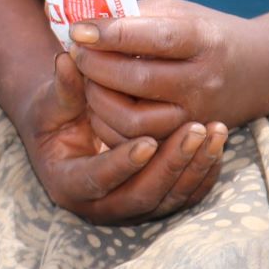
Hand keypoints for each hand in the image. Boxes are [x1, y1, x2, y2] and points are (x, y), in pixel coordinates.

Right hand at [15, 49, 226, 224]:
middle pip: (142, 195)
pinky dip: (203, 173)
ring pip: (170, 199)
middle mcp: (101, 206)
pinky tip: (216, 144)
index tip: (146, 140)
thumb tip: (66, 59)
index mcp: (68, 185)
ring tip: (214, 131)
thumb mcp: (52, 103)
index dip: (122, 163)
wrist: (66, 134)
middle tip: (193, 129)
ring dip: (194, 167)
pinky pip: (186, 196)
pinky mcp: (155, 203)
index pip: (98, 180)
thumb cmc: (54, 116)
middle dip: (171, 164)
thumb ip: (64, 86)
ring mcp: (131, 209)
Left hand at [68, 0, 268, 131]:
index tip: (78, 29)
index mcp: (203, 39)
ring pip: (134, 121)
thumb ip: (133, 16)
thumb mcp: (176, 11)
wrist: (259, 70)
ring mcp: (197, 114)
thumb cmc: (206, 32)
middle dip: (96, 66)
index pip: (155, 37)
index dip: (111, 34)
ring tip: (87, 79)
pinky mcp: (186, 138)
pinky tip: (99, 104)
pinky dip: (109, 125)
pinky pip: (139, 142)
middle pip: (138, 80)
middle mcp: (203, 80)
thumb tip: (79, 22)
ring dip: (98, 99)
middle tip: (76, 52)